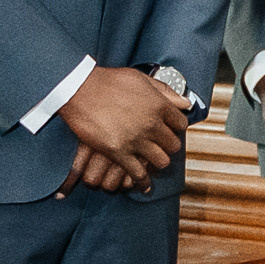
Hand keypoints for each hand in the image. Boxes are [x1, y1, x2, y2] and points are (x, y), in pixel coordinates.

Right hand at [56, 64, 189, 195]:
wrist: (79, 89)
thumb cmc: (108, 81)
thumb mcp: (140, 78)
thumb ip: (164, 91)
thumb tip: (185, 102)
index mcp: (158, 105)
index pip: (180, 123)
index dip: (176, 127)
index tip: (170, 129)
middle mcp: (151, 124)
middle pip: (173, 144)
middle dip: (168, 146)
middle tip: (161, 146)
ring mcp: (136, 139)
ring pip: (161, 161)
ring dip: (157, 162)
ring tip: (152, 161)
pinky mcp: (119, 152)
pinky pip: (138, 173)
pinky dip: (142, 181)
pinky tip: (143, 184)